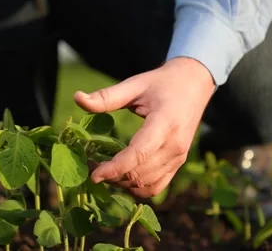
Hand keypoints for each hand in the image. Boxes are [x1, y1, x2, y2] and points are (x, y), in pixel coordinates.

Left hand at [74, 57, 215, 196]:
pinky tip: (122, 177)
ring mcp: (178, 157)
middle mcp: (175, 145)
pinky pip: (156, 187)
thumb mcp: (135, 85)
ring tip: (103, 170)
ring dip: (122, 183)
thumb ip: (106, 96)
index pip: (139, 153)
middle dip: (112, 175)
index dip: (115, 167)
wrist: (194, 84)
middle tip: (91, 164)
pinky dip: (136, 188)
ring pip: (145, 184)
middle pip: (140, 173)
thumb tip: (77, 98)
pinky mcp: (178, 162)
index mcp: (165, 122)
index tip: (94, 174)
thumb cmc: (162, 83)